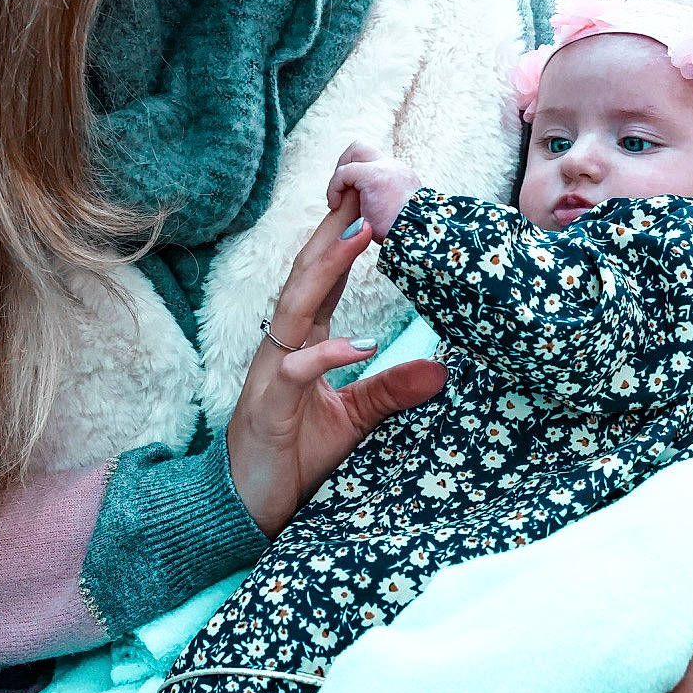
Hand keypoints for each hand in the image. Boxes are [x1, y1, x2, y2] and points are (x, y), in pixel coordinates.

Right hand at [225, 192, 447, 538]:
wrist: (250, 506)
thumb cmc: (296, 455)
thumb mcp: (354, 420)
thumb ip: (389, 390)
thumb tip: (442, 370)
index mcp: (301, 344)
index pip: (321, 279)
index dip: (341, 238)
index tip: (366, 197)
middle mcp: (283, 348)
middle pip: (305, 276)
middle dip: (331, 230)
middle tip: (358, 186)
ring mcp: (271, 375)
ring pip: (294, 308)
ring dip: (327, 269)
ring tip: (361, 235)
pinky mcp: (269, 408)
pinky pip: (296, 371)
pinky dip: (326, 354)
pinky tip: (358, 345)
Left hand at [325, 141, 420, 241]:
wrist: (419, 240)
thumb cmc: (403, 238)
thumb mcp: (396, 217)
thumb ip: (382, 208)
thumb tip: (365, 218)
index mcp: (399, 177)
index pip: (374, 162)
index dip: (356, 174)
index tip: (349, 199)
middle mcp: (394, 167)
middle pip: (364, 149)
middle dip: (345, 164)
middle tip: (340, 192)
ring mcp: (386, 169)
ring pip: (356, 151)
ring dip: (340, 174)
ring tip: (337, 200)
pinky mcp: (374, 176)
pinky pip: (344, 171)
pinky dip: (334, 187)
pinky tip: (335, 205)